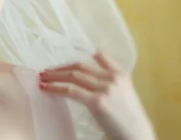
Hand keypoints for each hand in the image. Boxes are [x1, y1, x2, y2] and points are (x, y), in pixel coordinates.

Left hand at [39, 51, 155, 139]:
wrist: (137, 135)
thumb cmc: (128, 120)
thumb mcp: (124, 94)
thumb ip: (109, 83)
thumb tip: (86, 80)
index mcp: (121, 75)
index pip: (101, 55)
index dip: (83, 49)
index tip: (68, 48)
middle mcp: (113, 78)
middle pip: (80, 66)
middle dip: (61, 67)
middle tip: (47, 71)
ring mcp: (105, 89)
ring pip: (73, 76)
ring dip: (55, 76)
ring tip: (42, 78)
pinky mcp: (97, 102)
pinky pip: (71, 91)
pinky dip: (55, 89)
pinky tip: (46, 89)